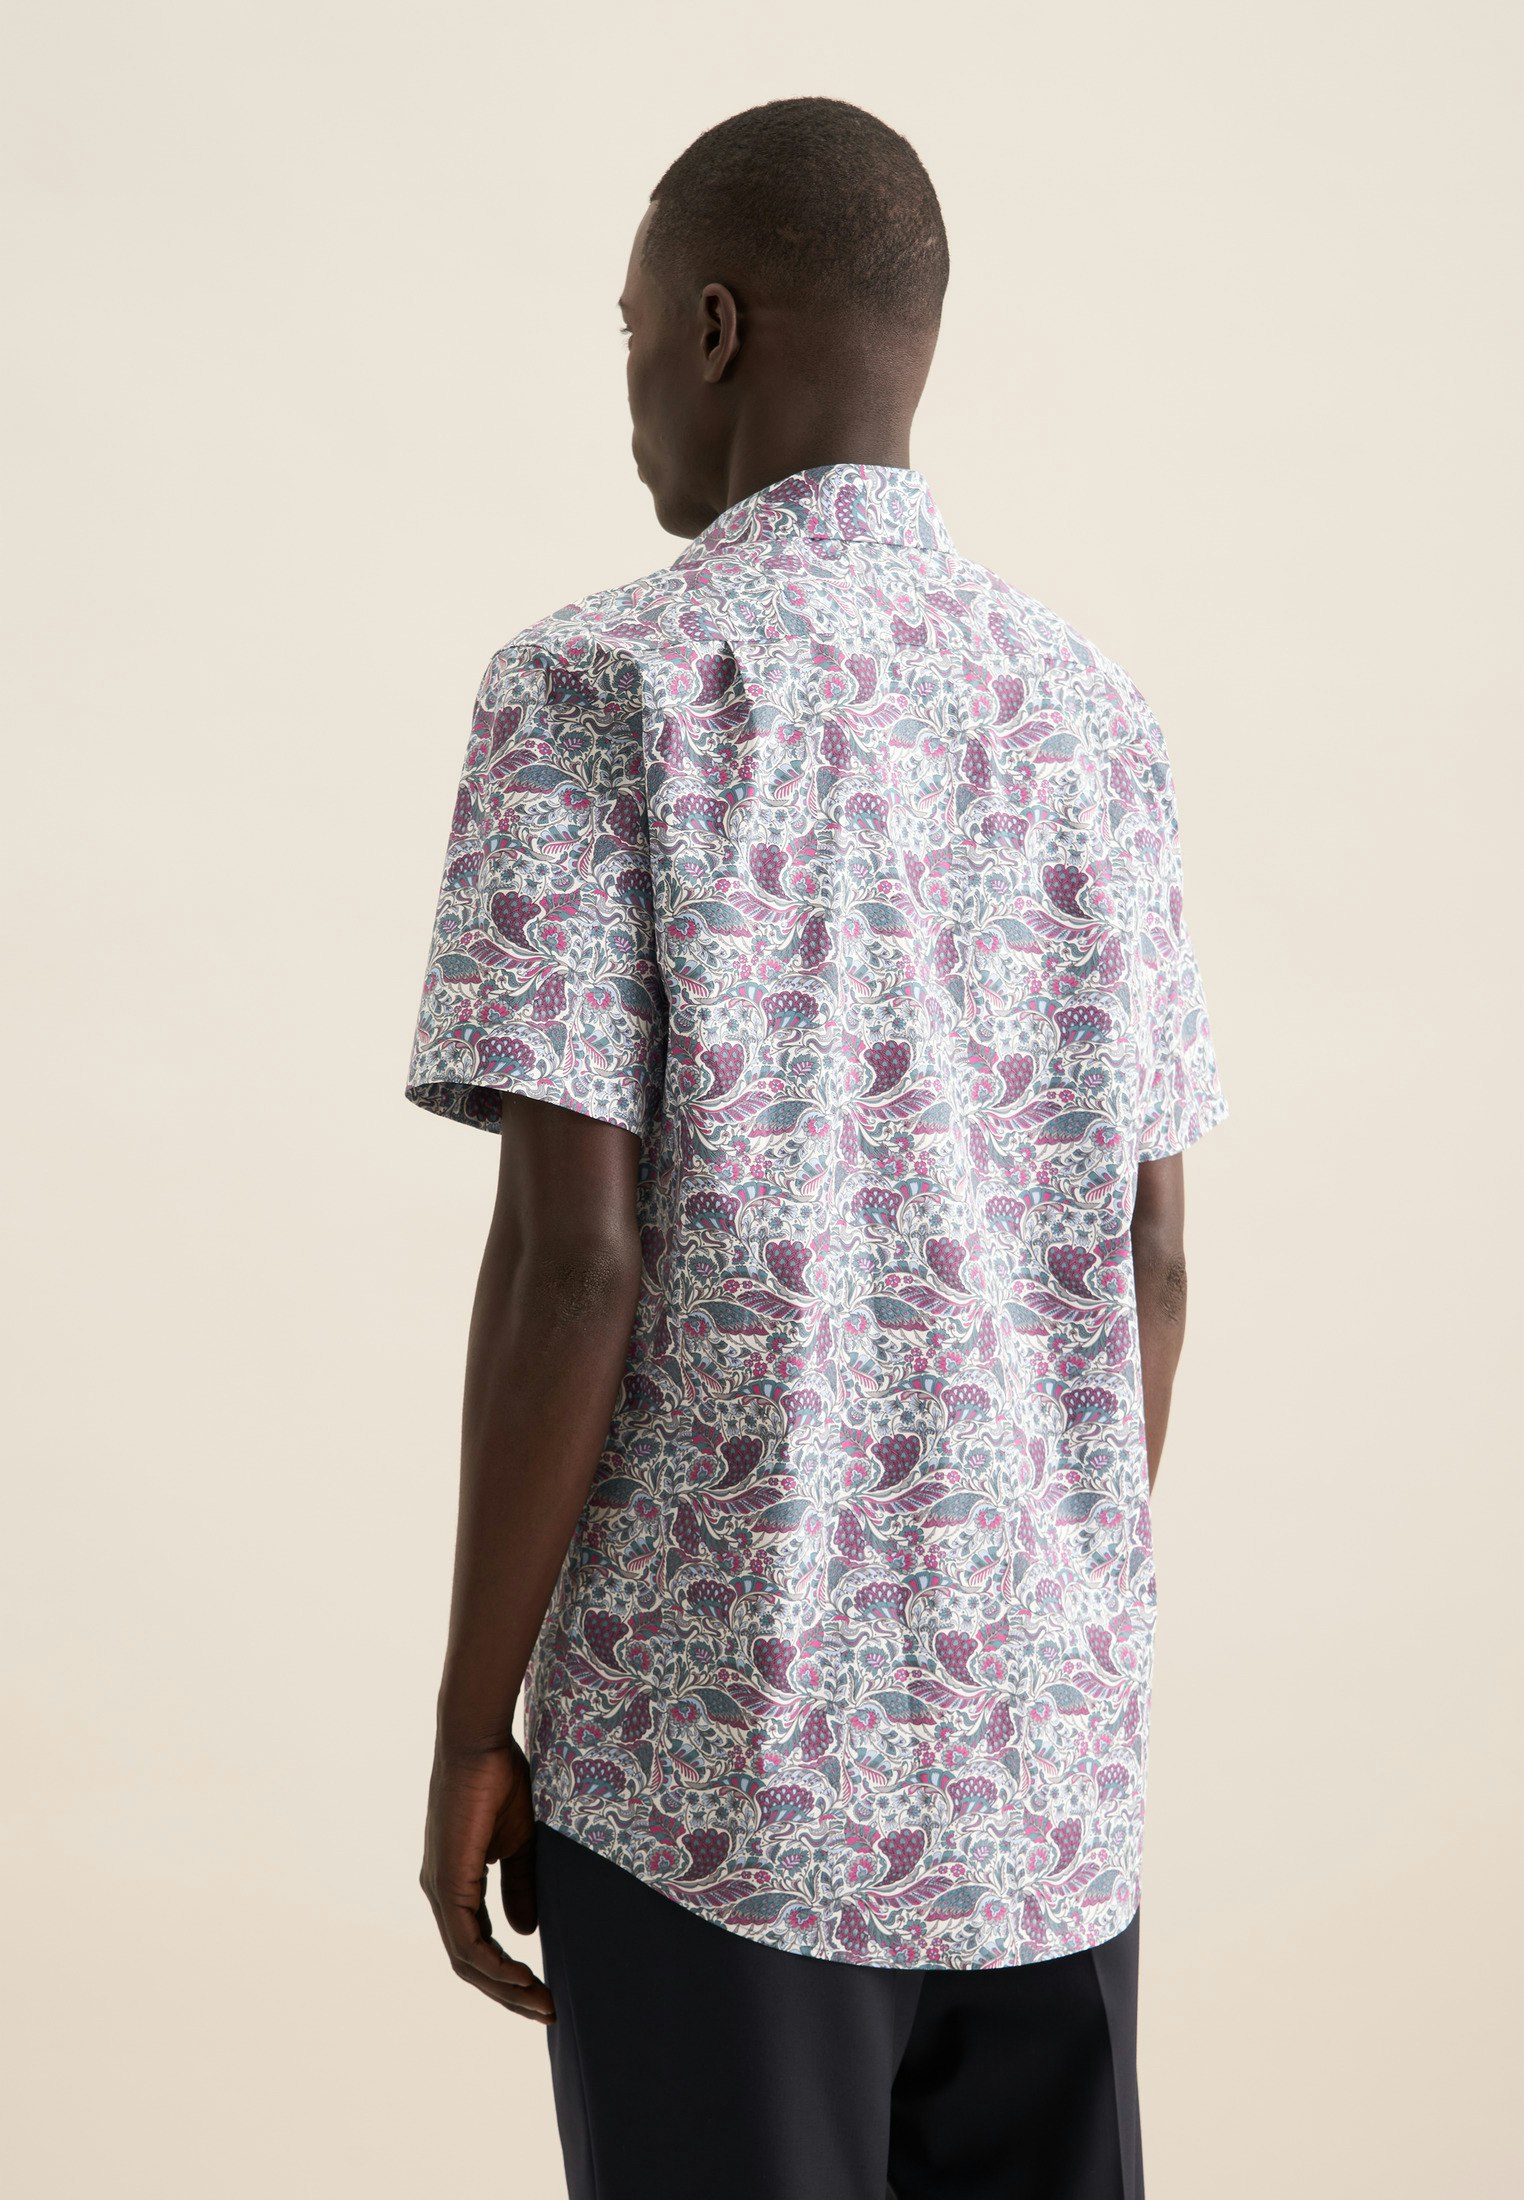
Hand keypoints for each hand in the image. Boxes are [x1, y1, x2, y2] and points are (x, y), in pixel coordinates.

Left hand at [419, 1734, 554, 2023]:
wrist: (481, 1744)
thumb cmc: (501, 1781)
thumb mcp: (521, 1843)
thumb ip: (520, 1886)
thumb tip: (524, 1931)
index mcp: (457, 1883)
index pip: (478, 1944)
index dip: (509, 1973)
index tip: (544, 1990)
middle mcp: (442, 1892)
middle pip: (471, 1963)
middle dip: (510, 1993)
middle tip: (547, 2012)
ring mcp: (440, 1889)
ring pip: (467, 1960)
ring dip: (505, 1988)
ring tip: (541, 2004)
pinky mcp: (446, 1882)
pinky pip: (466, 1942)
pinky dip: (493, 1966)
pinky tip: (520, 1977)